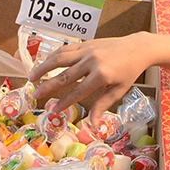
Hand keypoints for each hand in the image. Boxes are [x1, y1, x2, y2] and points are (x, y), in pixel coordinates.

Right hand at [32, 33, 159, 115]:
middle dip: (48, 86)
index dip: (64, 102)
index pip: (78, 92)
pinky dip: (52, 56)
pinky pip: (65, 49)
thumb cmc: (129, 72)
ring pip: (60, 58)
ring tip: (32, 77)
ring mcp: (87, 51)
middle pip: (64, 76)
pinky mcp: (85, 44)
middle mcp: (91, 62)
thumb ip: (102, 106)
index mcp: (101, 76)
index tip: (52, 109)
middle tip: (35, 94)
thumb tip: (92, 125)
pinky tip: (44, 62)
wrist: (137, 48)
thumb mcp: (118, 91)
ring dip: (44, 67)